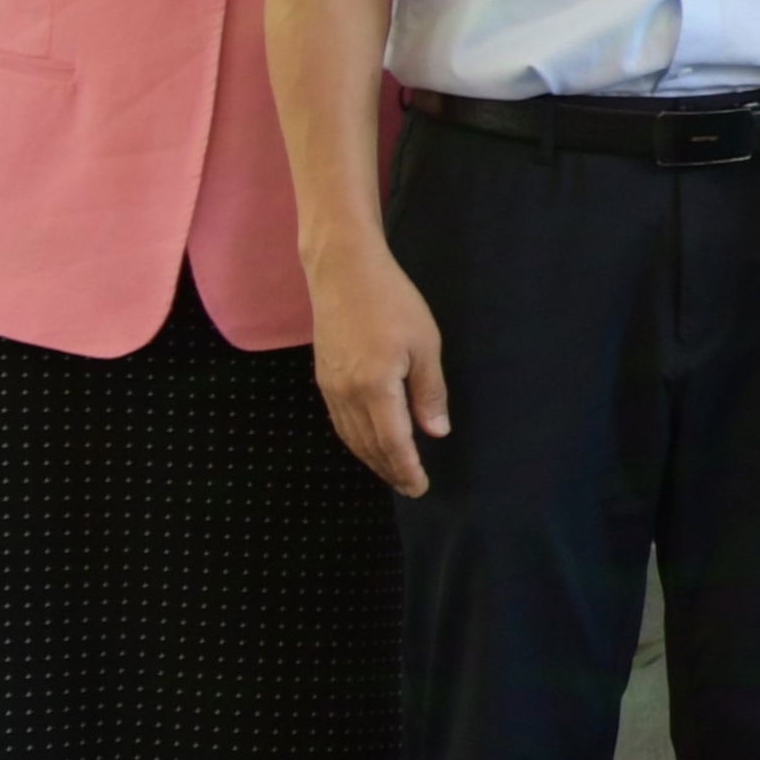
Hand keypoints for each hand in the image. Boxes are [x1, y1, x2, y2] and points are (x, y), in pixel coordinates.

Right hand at [309, 246, 448, 496]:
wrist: (343, 272)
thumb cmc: (392, 302)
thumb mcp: (425, 345)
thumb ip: (428, 392)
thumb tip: (436, 433)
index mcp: (375, 389)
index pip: (393, 443)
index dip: (407, 469)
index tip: (420, 487)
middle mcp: (346, 396)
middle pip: (368, 446)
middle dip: (390, 470)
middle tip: (409, 486)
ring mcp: (330, 388)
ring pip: (351, 437)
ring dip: (371, 459)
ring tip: (391, 472)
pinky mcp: (323, 377)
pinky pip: (339, 422)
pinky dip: (355, 440)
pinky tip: (368, 442)